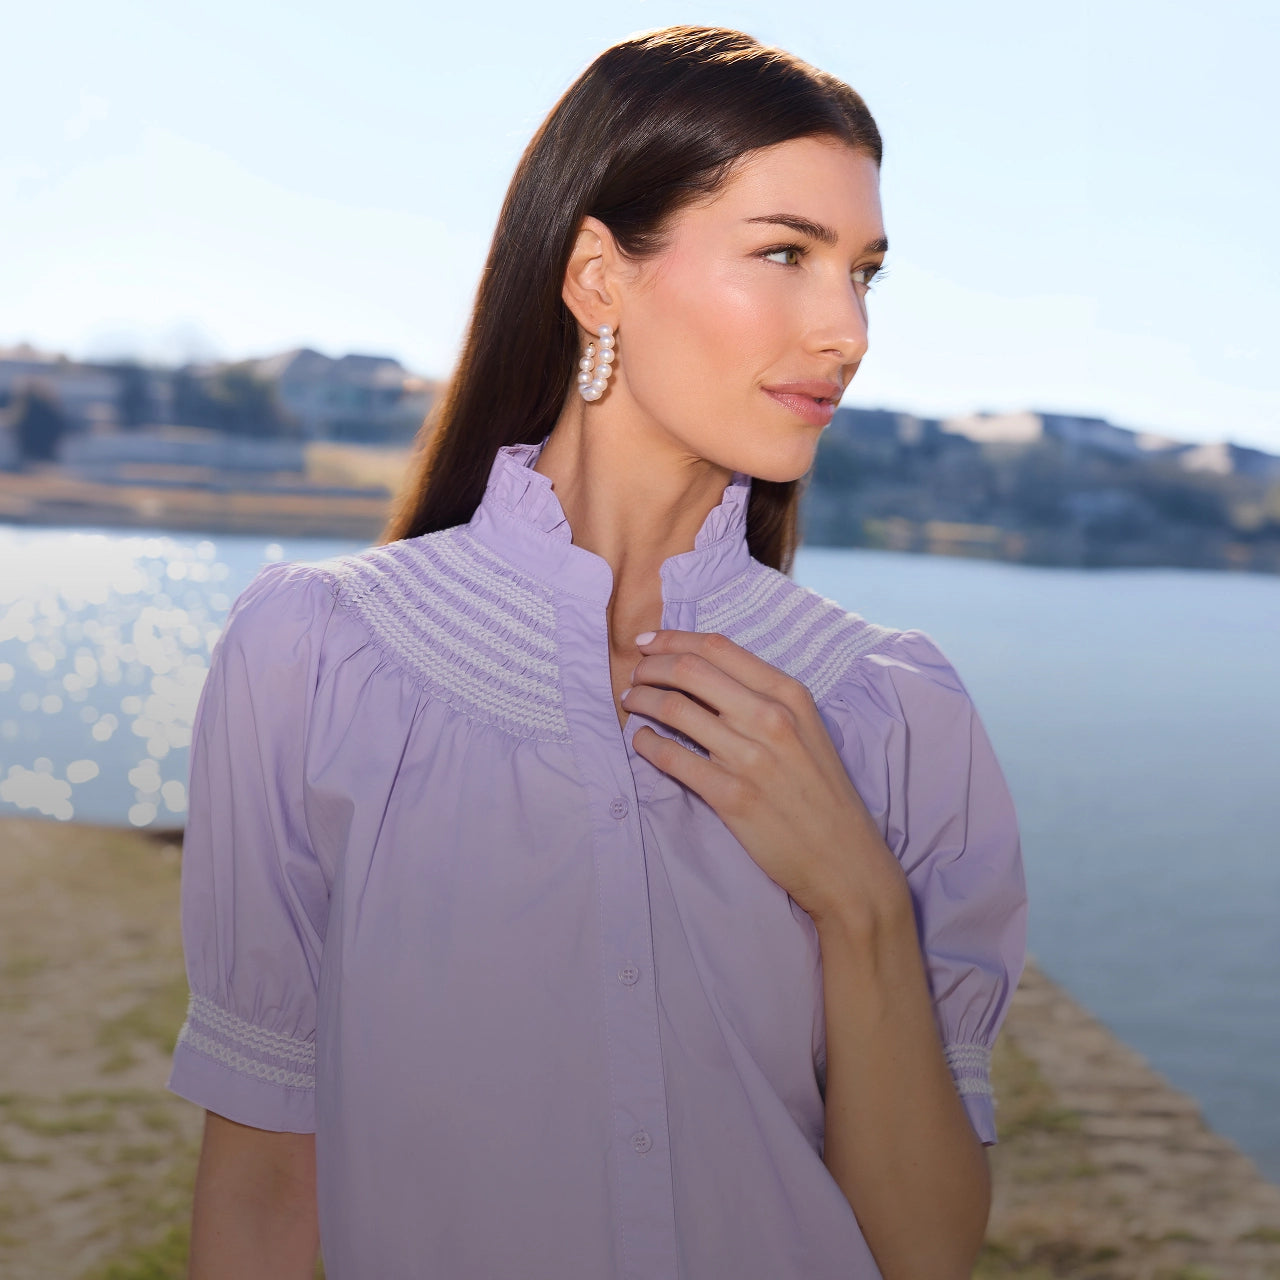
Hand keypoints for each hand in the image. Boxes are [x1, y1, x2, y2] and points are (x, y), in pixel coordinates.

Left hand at [623, 630, 909, 927]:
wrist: (844, 859)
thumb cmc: (822, 792)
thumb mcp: (807, 729)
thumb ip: (764, 699)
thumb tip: (706, 676)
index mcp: (790, 694)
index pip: (718, 648)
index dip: (673, 639)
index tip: (647, 643)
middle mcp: (771, 718)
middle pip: (690, 670)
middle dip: (651, 667)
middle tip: (635, 676)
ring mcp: (750, 757)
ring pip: (674, 709)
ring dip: (641, 701)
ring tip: (631, 703)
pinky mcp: (731, 796)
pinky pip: (672, 758)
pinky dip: (646, 744)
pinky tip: (641, 741)